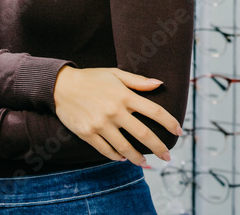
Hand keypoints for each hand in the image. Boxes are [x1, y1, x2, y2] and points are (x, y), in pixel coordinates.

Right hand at [53, 66, 182, 167]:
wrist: (61, 86)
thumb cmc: (92, 78)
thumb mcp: (116, 74)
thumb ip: (138, 81)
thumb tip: (159, 84)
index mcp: (125, 96)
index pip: (155, 112)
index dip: (170, 123)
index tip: (178, 131)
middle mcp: (115, 111)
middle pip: (144, 135)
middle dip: (159, 148)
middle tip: (168, 156)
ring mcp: (101, 124)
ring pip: (126, 148)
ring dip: (139, 159)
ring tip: (146, 164)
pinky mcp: (88, 134)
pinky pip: (106, 150)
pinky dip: (117, 156)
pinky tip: (123, 158)